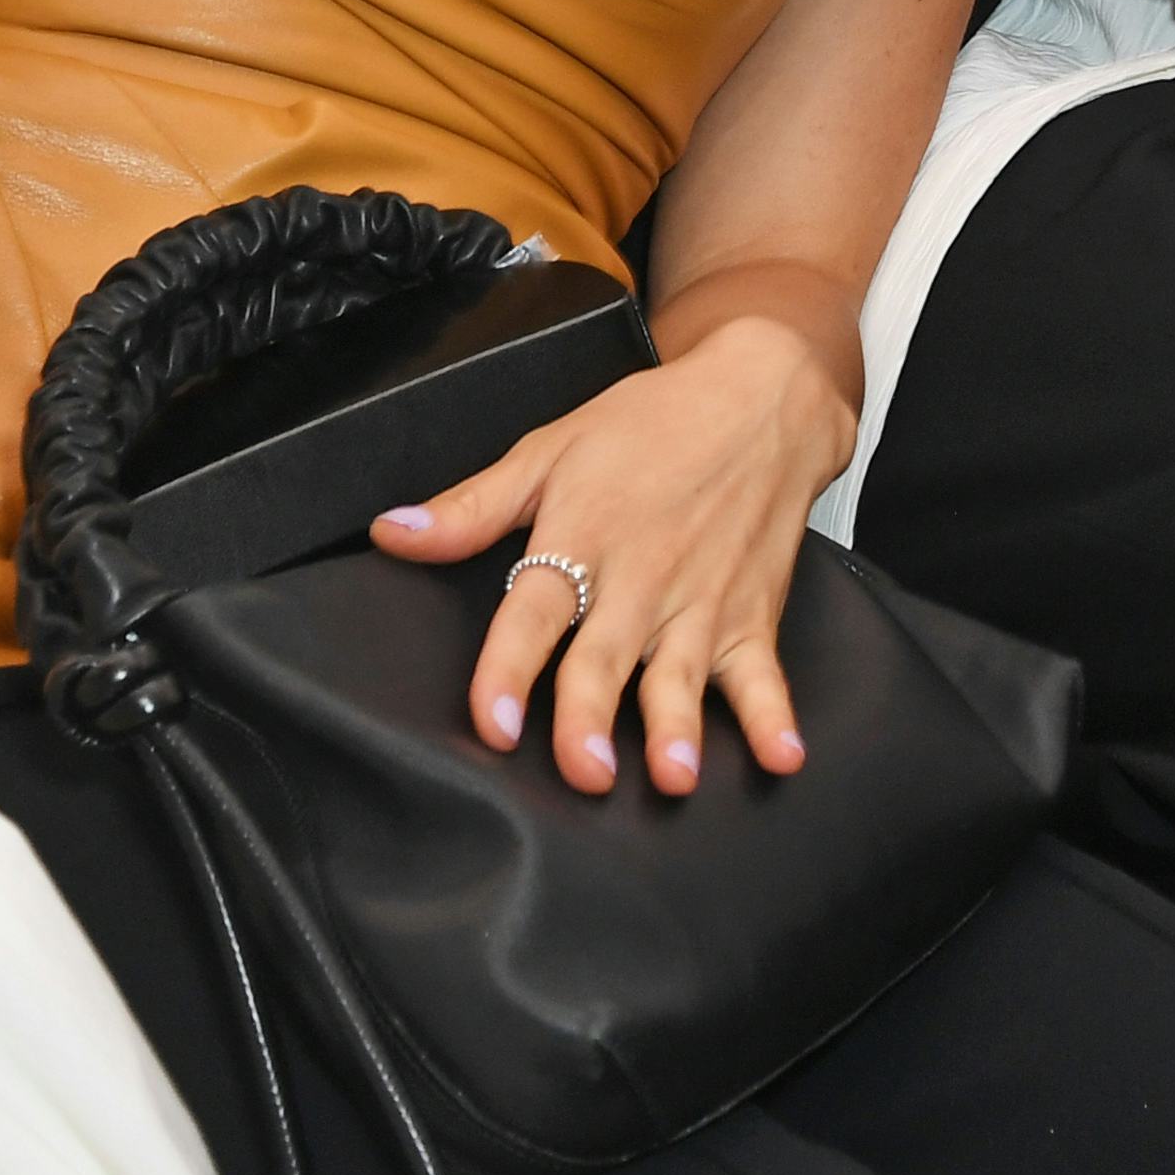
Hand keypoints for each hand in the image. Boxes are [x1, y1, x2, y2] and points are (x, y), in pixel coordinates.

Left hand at [372, 317, 857, 797]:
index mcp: (582, 537)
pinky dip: (774, 716)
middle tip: (583, 771)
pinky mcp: (753, 616)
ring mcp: (700, 601)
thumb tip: (391, 533)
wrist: (762, 398)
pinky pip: (764, 676)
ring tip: (674, 776)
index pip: (535, 611)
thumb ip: (471, 507)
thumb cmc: (651, 424)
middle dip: (592, 716)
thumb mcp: (551, 450)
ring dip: (680, 727)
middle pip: (605, 658)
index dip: (509, 668)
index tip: (494, 723)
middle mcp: (639, 579)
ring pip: (681, 675)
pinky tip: (783, 757)